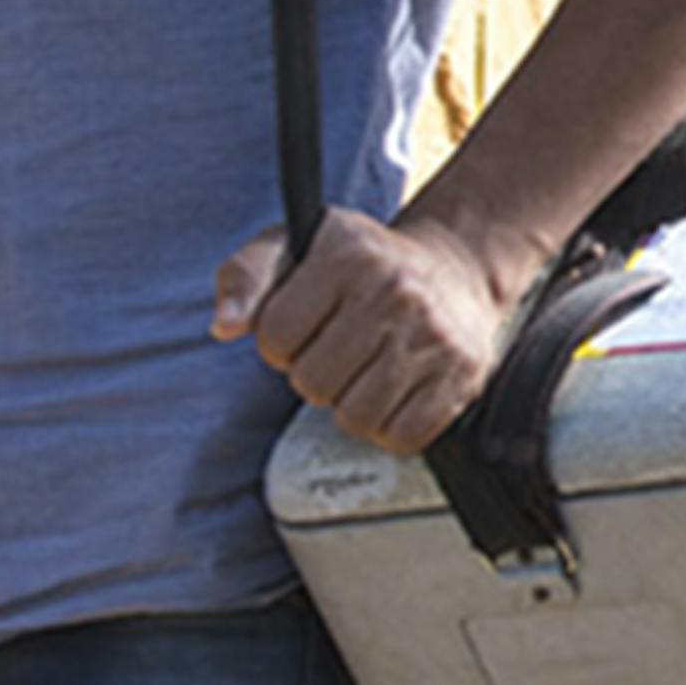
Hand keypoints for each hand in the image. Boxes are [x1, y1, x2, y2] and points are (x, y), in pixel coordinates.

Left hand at [227, 204, 533, 449]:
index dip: (278, 344)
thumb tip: (224, 325)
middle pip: (312, 382)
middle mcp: (393, 291)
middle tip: (339, 352)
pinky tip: (394, 392)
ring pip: (354, 416)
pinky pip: (400, 436)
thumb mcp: (297, 248)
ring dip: (351, 404)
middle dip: (315, 375)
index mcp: (346, 254)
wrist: (457, 269)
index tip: (304, 329)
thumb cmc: (363, 264)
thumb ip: (246, 278)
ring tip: (367, 371)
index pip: (274, 336)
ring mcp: (432, 335)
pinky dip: (390, 426)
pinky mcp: (461, 375)